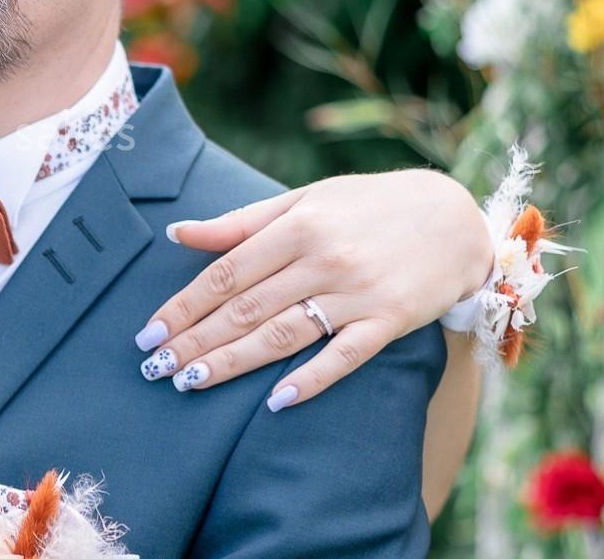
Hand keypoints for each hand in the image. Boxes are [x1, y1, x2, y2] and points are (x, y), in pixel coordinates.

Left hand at [135, 169, 491, 408]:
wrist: (455, 217)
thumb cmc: (367, 206)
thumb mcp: (304, 200)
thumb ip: (241, 222)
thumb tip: (179, 233)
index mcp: (297, 226)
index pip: (225, 274)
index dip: (183, 306)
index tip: (148, 332)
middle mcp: (323, 260)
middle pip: (246, 309)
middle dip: (195, 341)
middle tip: (154, 367)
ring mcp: (358, 293)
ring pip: (283, 335)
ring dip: (233, 362)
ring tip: (190, 383)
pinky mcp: (390, 321)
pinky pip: (345, 356)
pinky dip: (311, 380)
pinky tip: (275, 402)